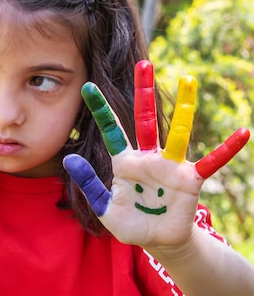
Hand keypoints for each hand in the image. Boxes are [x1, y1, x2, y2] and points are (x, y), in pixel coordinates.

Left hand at [62, 60, 248, 248]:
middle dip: (143, 92)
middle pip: (145, 119)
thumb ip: (89, 184)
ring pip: (177, 131)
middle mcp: (147, 157)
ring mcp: (170, 166)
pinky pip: (211, 162)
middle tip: (143, 64)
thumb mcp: (104, 206)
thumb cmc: (129, 223)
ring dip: (183, 107)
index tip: (88, 87)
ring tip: (188, 80)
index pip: (111, 130)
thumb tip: (69, 160)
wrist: (157, 241)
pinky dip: (226, 149)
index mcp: (124, 162)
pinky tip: (243, 133)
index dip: (100, 109)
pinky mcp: (190, 179)